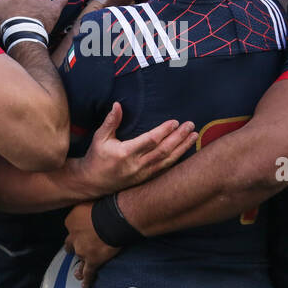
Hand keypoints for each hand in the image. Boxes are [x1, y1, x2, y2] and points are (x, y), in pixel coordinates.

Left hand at [64, 202, 120, 287]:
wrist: (113, 218)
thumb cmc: (106, 205)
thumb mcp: (91, 200)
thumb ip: (88, 207)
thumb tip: (91, 205)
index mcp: (71, 220)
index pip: (71, 227)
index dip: (77, 230)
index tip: (81, 230)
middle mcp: (74, 237)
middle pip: (71, 245)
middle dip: (73, 247)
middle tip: (75, 249)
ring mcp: (82, 250)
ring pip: (78, 260)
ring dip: (78, 266)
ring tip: (77, 272)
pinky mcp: (92, 261)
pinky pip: (88, 272)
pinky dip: (87, 279)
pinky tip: (85, 285)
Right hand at [77, 102, 195, 196]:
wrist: (92, 183)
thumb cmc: (96, 157)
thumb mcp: (99, 138)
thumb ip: (110, 121)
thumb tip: (117, 105)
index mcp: (125, 153)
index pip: (150, 141)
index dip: (164, 131)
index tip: (175, 122)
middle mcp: (137, 165)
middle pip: (163, 151)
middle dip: (179, 138)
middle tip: (190, 126)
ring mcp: (143, 174)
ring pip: (167, 161)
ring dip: (182, 148)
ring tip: (194, 136)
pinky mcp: (146, 179)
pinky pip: (165, 169)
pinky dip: (177, 159)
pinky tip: (186, 150)